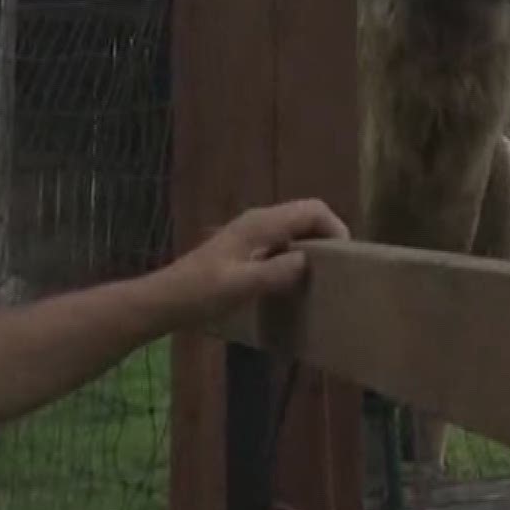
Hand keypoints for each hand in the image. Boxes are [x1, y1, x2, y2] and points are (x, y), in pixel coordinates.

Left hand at [155, 198, 349, 325]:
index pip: (313, 209)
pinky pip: (282, 242)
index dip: (335, 227)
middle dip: (327, 237)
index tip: (344, 259)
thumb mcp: (242, 286)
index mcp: (261, 224)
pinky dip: (295, 255)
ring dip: (312, 247)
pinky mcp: (246, 247)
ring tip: (320, 278)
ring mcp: (251, 232)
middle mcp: (259, 221)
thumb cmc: (201, 294)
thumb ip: (278, 272)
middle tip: (337, 271)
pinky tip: (293, 282)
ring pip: (295, 229)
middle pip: (306, 216)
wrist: (165, 300)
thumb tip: (309, 260)